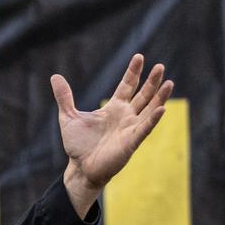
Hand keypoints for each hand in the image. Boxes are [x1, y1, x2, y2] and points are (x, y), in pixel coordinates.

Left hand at [51, 54, 172, 216]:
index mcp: (114, 108)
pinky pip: (144, 129)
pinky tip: (161, 108)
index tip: (139, 56)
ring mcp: (130, 129)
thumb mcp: (69, 117)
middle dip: (152, 81)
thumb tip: (55, 77)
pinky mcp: (131, 142)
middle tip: (160, 66)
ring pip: (150, 110)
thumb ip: (65, 97)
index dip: (133, 72)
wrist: (80, 168)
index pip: (127, 86)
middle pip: (143, 95)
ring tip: (169, 83)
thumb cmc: (78, 145)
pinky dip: (153, 119)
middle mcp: (126, 116)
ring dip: (160, 97)